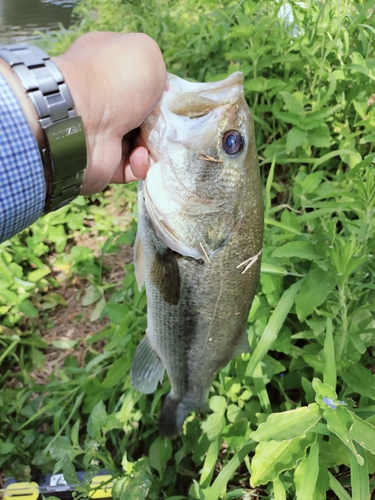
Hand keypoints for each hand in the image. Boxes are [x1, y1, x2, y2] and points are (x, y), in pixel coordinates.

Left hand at [53, 32, 166, 194]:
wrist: (81, 120)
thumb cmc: (115, 80)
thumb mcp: (146, 54)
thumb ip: (158, 68)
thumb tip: (157, 94)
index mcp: (105, 68)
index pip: (135, 79)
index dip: (155, 89)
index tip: (166, 97)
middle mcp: (100, 100)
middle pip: (140, 115)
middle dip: (156, 123)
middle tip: (163, 125)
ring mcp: (99, 131)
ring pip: (138, 143)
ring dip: (151, 145)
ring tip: (149, 143)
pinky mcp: (101, 161)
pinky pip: (130, 167)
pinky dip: (139, 164)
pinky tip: (138, 155)